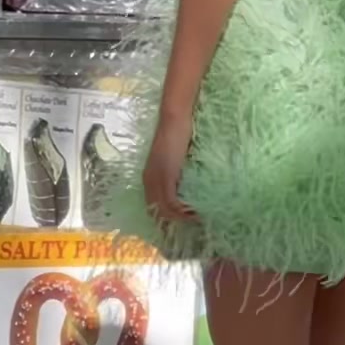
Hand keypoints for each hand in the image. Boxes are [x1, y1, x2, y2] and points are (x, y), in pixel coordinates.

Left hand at [143, 109, 196, 224]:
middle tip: (191, 224)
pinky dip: (182, 212)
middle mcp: (148, 181)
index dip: (166, 216)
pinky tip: (194, 212)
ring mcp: (156, 180)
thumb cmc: (177, 136)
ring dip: (180, 218)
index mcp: (149, 178)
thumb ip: (176, 174)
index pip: (153, 205)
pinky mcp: (166, 177)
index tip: (182, 221)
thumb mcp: (174, 160)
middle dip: (172, 221)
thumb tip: (186, 187)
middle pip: (156, 211)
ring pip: (163, 210)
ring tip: (196, 219)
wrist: (175, 121)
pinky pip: (171, 203)